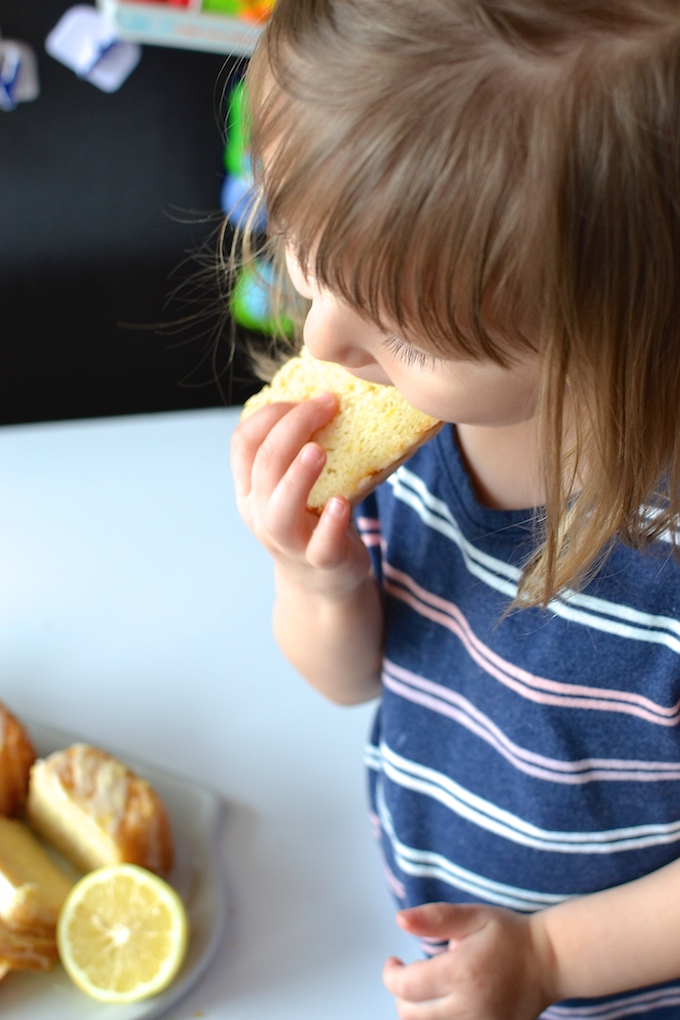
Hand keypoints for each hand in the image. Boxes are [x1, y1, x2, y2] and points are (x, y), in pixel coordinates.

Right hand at [231, 395, 371, 597]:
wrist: (323, 584)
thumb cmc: (313, 520)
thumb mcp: (293, 486)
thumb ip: (298, 451)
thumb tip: (329, 395)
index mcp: (251, 488)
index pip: (244, 442)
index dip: (271, 414)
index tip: (306, 397)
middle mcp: (261, 513)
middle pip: (264, 464)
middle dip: (294, 427)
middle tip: (328, 404)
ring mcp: (288, 541)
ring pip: (280, 508)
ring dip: (298, 475)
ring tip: (318, 451)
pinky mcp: (320, 561)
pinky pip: (320, 544)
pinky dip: (331, 523)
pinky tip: (341, 502)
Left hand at [383, 902, 555, 1019]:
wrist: (549, 962)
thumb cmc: (509, 936)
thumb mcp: (473, 916)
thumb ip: (435, 918)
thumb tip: (400, 920)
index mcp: (461, 973)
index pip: (405, 986)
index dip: (391, 973)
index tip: (394, 960)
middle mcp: (469, 1007)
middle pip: (410, 1013)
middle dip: (401, 993)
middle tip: (408, 973)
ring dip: (416, 1011)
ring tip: (425, 989)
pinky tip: (442, 1003)